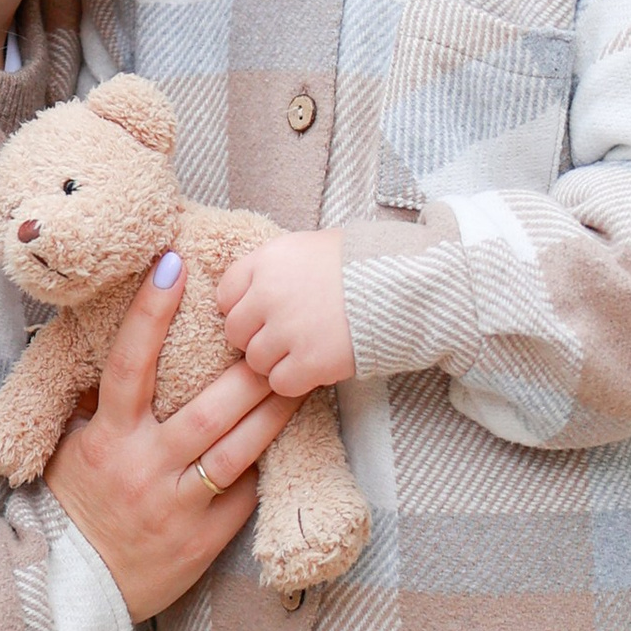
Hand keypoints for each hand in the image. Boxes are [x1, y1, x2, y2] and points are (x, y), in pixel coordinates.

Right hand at [44, 255, 296, 622]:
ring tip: (300, 385)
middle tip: (277, 341)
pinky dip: (261, 469)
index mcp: (108, 438)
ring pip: (236, 452)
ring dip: (272, 416)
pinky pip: (241, 497)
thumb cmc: (74, 506)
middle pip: (206, 411)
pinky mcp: (201, 541)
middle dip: (247, 374)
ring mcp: (175, 507)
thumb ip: (100, 405)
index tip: (172, 265)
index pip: (129, 365)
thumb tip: (126, 349)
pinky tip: (284, 445)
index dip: (149, 313)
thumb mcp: (75, 449)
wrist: (75, 587)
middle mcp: (144, 468)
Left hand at [215, 231, 354, 396]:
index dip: (243, 308)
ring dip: (277, 361)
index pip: (225, 294)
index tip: (264, 314)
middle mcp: (269, 294)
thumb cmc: (362, 262)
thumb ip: (276, 268)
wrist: (405, 282)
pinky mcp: (310, 361)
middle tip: (286, 336)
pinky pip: (280, 383)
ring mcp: (288, 330)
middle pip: (235, 332)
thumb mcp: (310, 247)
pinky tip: (316, 366)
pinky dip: (296, 380)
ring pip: (255, 362)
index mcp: (267, 260)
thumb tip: (252, 291)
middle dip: (257, 338)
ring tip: (306, 349)